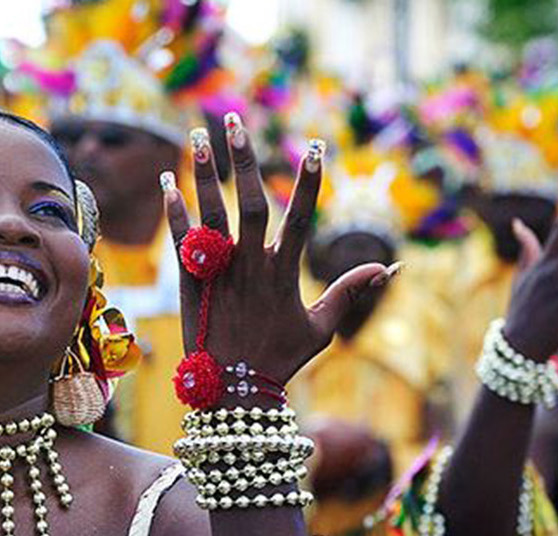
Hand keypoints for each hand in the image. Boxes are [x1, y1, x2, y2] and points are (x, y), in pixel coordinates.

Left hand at [163, 114, 396, 397]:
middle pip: (251, 203)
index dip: (309, 182)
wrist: (233, 392)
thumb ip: (349, 292)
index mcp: (285, 273)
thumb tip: (389, 266)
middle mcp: (252, 266)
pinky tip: (168, 181)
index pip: (301, 217)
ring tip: (199, 135)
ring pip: (213, 214)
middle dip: (244, 161)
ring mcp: (220, 273)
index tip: (314, 146)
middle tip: (235, 122)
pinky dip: (176, 212)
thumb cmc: (280, 360)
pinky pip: (182, 241)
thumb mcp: (321, 328)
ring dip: (207, 174)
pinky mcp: (191, 283)